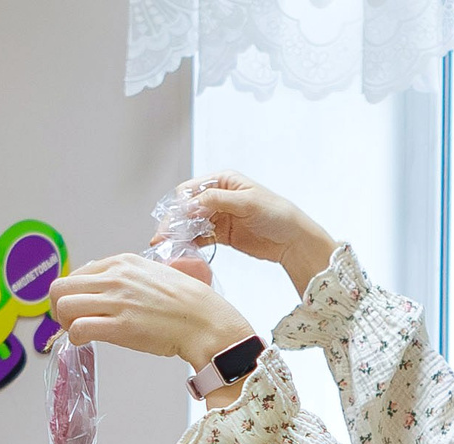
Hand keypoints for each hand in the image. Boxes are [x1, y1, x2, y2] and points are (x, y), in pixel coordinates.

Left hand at [48, 253, 258, 370]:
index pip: (76, 274)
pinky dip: (75, 338)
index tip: (80, 308)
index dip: (73, 294)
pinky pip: (78, 329)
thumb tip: (104, 286)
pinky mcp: (119, 326)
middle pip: (60, 288)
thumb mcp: (151, 274)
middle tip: (71, 322)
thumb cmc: (184, 301)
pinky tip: (86, 341)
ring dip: (65, 323)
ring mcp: (116, 300)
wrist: (203, 320)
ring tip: (79, 332)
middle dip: (59, 307)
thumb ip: (125, 277)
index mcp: (122, 262)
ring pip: (63, 306)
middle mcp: (115, 277)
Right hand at [180, 171, 337, 288]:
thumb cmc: (276, 214)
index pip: (191, 190)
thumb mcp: (247, 202)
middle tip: (161, 238)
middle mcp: (218, 196)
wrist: (292, 240)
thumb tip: (189, 204)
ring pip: (190, 224)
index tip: (174, 222)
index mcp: (223, 181)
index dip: (179, 205)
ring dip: (179, 235)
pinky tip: (182, 252)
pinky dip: (190, 244)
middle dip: (173, 222)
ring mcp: (218, 216)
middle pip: (186, 208)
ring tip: (167, 248)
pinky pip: (199, 238)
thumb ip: (217, 200)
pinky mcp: (220, 234)